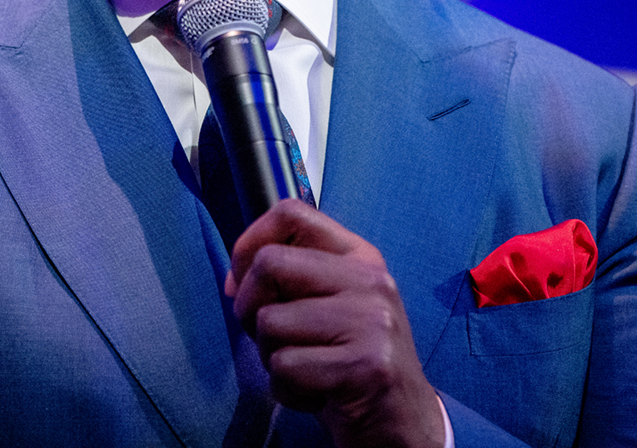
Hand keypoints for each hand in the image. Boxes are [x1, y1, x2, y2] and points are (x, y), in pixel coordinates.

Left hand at [225, 199, 445, 447]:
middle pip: (269, 264)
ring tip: (306, 369)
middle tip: (271, 338)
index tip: (242, 279)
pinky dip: (286, 390)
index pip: (292, 213)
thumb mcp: (331, 307)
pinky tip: (317, 395)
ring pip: (270, 322)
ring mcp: (371, 322)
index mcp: (360, 259)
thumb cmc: (351, 362)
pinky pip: (285, 368)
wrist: (403, 424)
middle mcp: (370, 282)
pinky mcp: (364, 367)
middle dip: (249, 308)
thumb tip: (234, 279)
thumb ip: (291, 282)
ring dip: (272, 358)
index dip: (249, 241)